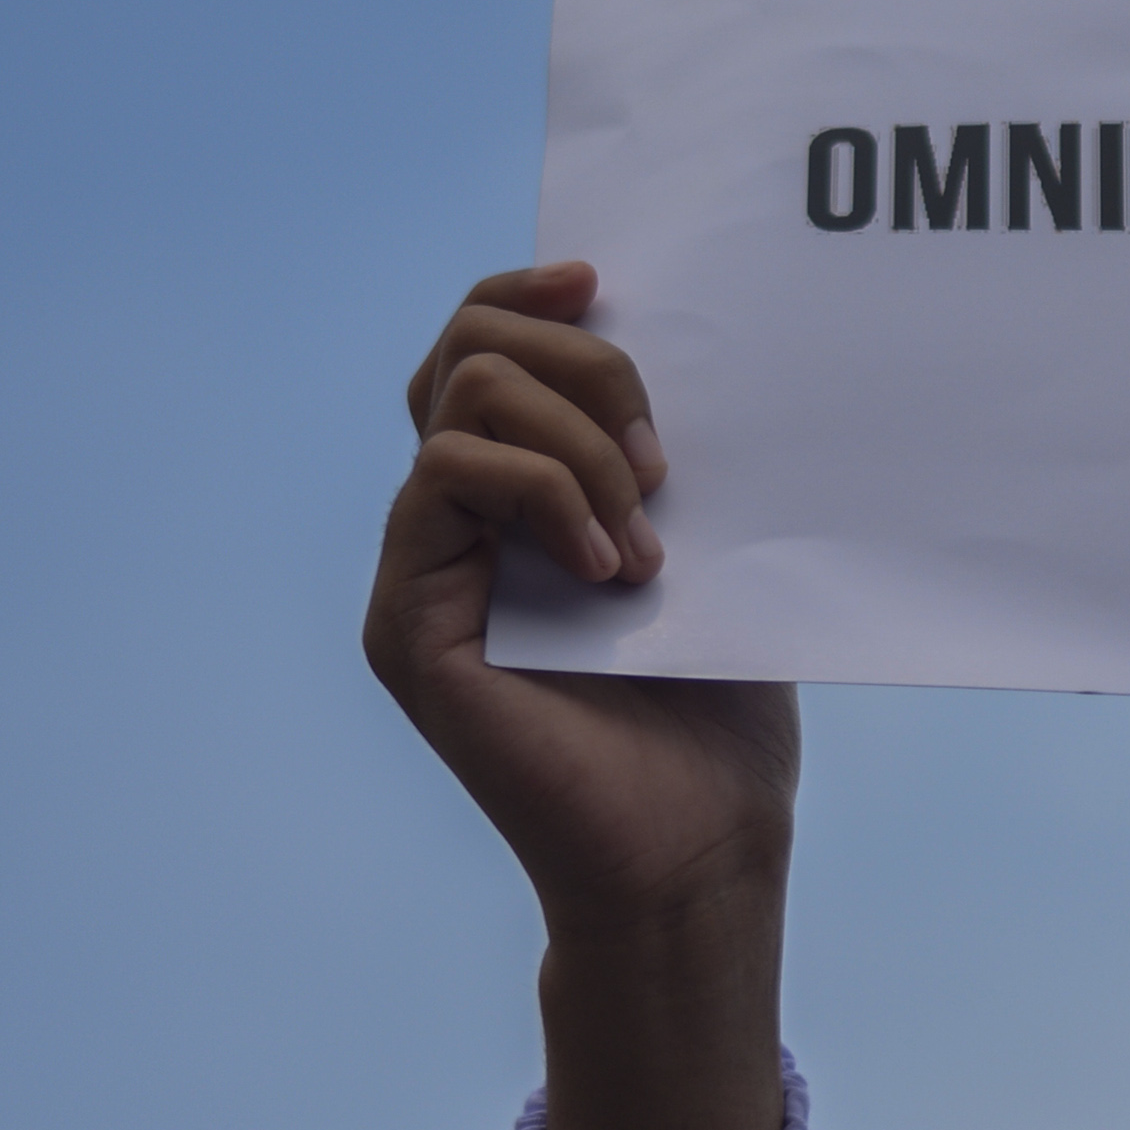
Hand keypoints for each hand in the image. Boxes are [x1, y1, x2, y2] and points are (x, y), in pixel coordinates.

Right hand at [365, 262, 796, 1129]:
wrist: (700, 844)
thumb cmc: (720, 707)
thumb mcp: (714, 547)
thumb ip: (666, 453)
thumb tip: (693, 337)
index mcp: (520, 492)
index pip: (485, 343)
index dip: (530, 293)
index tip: (608, 285)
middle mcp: (454, 521)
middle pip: (466, 347)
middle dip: (581, 364)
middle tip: (664, 457)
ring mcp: (422, 570)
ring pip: (461, 401)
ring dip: (576, 443)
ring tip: (649, 535)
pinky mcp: (409, 622)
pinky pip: (445, 481)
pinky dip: (543, 495)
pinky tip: (614, 567)